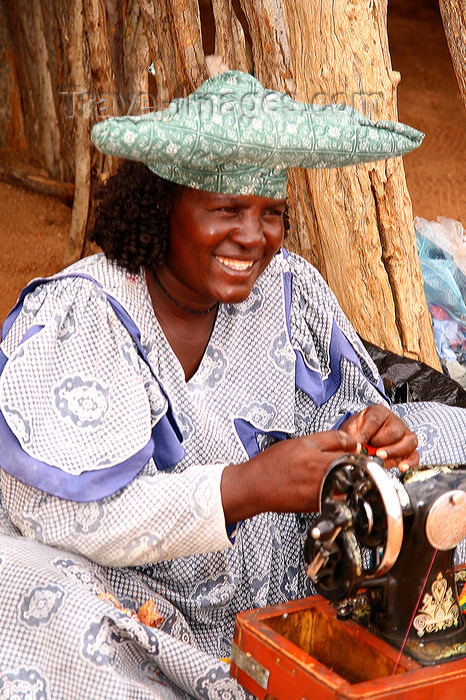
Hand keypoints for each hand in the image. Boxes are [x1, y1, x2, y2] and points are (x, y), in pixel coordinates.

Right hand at [221, 430, 359, 524]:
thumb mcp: (302, 442)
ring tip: (329, 472)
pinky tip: (317, 483)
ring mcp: (322, 495)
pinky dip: (332, 488)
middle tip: (339, 460)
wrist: (255, 487)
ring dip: (344, 477)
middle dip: (350, 464)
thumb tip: (352, 444)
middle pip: (352, 470)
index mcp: (321, 461)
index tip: (352, 449)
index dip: (354, 449)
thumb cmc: (272, 465)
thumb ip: (330, 440)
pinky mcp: (318, 506)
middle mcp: (324, 480)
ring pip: (346, 484)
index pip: (353, 453)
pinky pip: (334, 495)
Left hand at [340, 404, 418, 471]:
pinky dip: (410, 462)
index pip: (375, 419)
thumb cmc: (358, 431)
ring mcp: (404, 435)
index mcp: (378, 412)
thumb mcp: (350, 429)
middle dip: (381, 442)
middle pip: (394, 430)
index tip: (358, 443)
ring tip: (381, 457)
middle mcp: (394, 422)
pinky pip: (415, 455)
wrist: (363, 438)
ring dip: (394, 451)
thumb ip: (350, 436)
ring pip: (408, 441)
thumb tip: (355, 447)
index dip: (366, 432)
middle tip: (370, 450)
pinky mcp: (409, 450)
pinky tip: (401, 467)